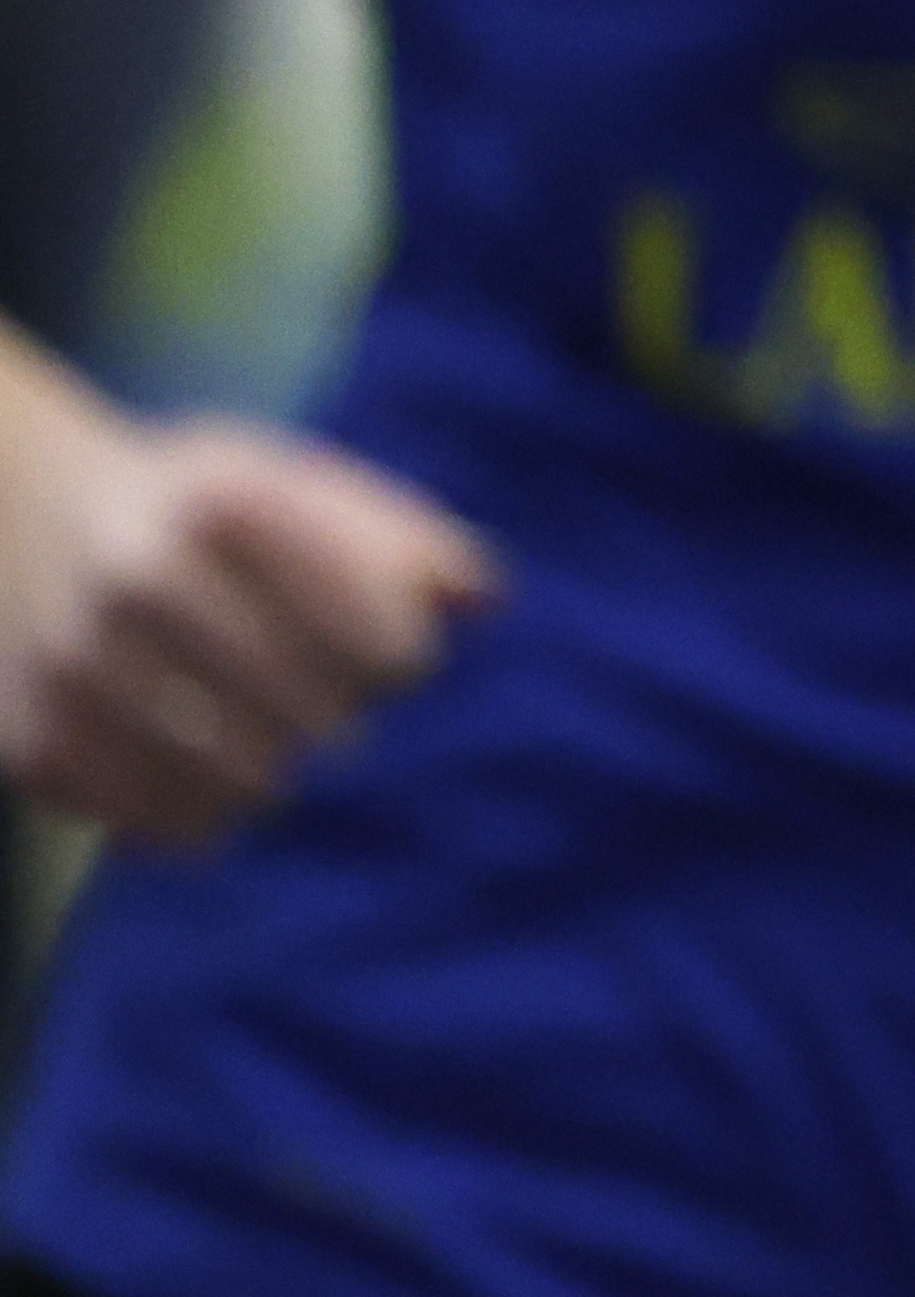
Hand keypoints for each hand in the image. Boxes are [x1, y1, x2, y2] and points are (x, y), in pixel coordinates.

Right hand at [0, 405, 502, 849]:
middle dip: (341, 718)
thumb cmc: (196, 502)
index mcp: (223, 504)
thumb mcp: (291, 477)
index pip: (375, 635)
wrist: (12, 507)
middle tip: (333, 713)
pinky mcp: (31, 741)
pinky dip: (199, 817)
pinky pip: (156, 819)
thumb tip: (484, 599)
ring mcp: (74, 668)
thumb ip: (398, 534)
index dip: (402, 660)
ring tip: (275, 748)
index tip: (395, 660)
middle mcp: (139, 581)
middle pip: (314, 711)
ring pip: (240, 777)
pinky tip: (208, 782)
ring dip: (276, 773)